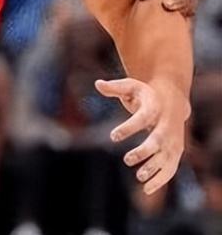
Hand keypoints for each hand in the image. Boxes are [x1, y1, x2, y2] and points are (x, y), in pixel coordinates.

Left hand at [95, 78, 189, 194]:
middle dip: (144, 151)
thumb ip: (115, 87)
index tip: (113, 136)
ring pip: (167, 158)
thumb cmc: (145, 94)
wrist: (173, 100)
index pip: (142, 118)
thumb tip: (97, 83)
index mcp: (154, 108)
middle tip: (127, 159)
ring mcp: (173, 140)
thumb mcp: (131, 86)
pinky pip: (171, 168)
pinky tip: (146, 189)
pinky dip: (161, 180)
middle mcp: (167, 126)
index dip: (128, 127)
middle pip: (158, 141)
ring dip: (154, 168)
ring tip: (138, 177)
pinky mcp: (175, 152)